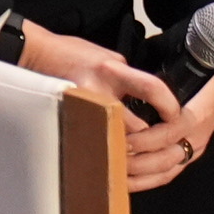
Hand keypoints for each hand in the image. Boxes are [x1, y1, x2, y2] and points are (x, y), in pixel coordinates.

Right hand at [15, 24, 213, 188]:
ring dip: (129, 153)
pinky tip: (113, 157)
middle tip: (163, 148)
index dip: (168, 105)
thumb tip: (148, 101)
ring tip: (140, 159)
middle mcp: (99, 90)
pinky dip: (106, 152)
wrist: (37, 55)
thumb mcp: (110, 58)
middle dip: (150, 142)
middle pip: (134, 128)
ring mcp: (82, 108)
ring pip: (113, 142)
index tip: (176, 116)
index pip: (151, 88)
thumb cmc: (74, 53)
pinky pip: (94, 142)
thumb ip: (129, 79)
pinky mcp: (71, 119)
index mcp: (113, 70)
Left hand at [118, 59, 213, 191]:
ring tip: (115, 174)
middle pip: (166, 157)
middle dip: (137, 161)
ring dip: (140, 176)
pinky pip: (170, 173)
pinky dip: (148, 181)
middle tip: (112, 157)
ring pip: (166, 170)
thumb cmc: (211, 68)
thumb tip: (124, 70)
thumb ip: (168, 75)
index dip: (146, 138)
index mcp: (200, 114)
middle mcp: (199, 135)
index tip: (123, 138)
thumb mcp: (198, 64)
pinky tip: (128, 182)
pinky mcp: (192, 154)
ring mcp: (196, 147)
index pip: (171, 132)